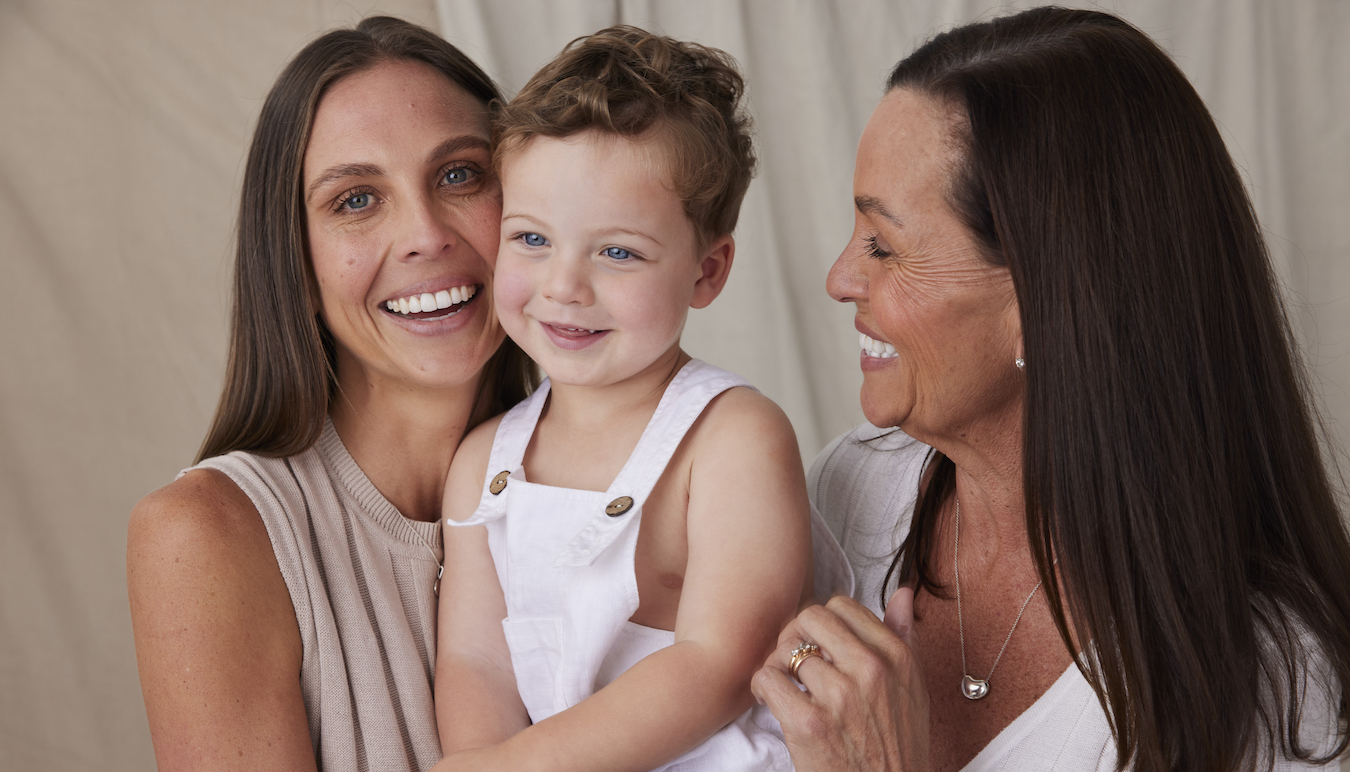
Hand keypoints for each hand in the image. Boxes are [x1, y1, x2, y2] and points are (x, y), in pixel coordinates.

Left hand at [751, 589, 928, 771]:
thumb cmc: (898, 747)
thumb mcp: (914, 689)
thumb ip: (905, 637)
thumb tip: (900, 592)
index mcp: (896, 657)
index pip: (842, 606)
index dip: (824, 623)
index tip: (821, 644)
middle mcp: (870, 670)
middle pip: (810, 618)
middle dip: (797, 635)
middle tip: (796, 659)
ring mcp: (839, 696)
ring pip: (786, 649)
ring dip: (778, 665)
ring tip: (785, 683)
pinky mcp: (809, 723)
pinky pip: (768, 678)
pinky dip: (763, 687)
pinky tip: (772, 700)